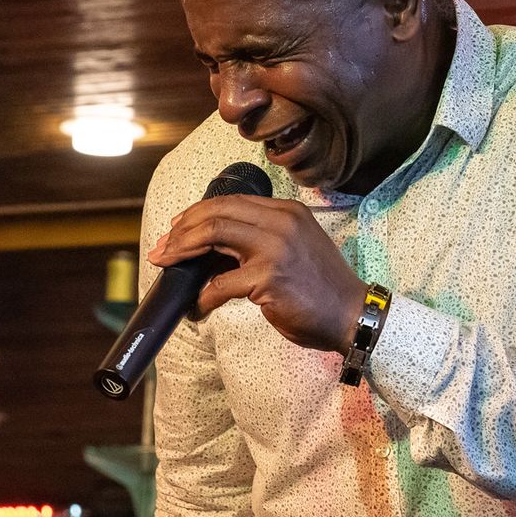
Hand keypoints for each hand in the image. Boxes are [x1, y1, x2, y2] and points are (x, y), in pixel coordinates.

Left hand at [147, 195, 364, 352]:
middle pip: (216, 212)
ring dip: (182, 251)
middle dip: (181, 229)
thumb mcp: (295, 249)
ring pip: (212, 235)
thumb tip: (212, 251)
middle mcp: (281, 223)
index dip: (197, 213)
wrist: (352, 315)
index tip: (177, 228)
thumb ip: (261, 240)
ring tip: (167, 265)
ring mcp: (275, 249)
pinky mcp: (267, 278)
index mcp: (287, 212)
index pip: (230, 201)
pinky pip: (219, 285)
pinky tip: (196, 307)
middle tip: (163, 248)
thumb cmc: (322, 289)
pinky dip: (201, 297)